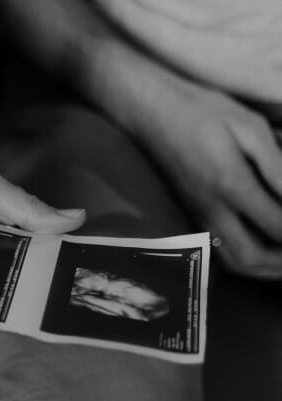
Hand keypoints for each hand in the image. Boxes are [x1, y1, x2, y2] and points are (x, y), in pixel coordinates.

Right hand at [128, 81, 281, 277]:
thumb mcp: (249, 127)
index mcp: (231, 185)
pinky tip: (266, 250)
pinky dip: (249, 260)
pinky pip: (223, 251)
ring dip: (267, 268)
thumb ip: (277, 163)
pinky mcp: (194, 215)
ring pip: (235, 261)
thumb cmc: (202, 112)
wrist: (151, 114)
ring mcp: (200, 216)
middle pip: (253, 257)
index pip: (277, 224)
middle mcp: (213, 210)